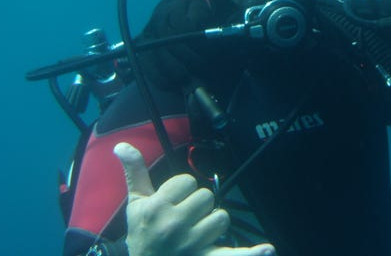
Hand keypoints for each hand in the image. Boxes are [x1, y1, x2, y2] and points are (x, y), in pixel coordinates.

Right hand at [114, 142, 275, 255]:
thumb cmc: (142, 234)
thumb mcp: (135, 203)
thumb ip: (134, 171)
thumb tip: (123, 145)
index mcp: (156, 208)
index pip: (187, 182)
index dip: (182, 189)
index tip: (172, 202)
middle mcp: (174, 226)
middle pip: (206, 197)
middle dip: (198, 206)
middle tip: (183, 219)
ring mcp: (192, 245)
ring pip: (220, 218)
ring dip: (212, 224)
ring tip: (195, 233)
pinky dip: (252, 254)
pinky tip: (268, 249)